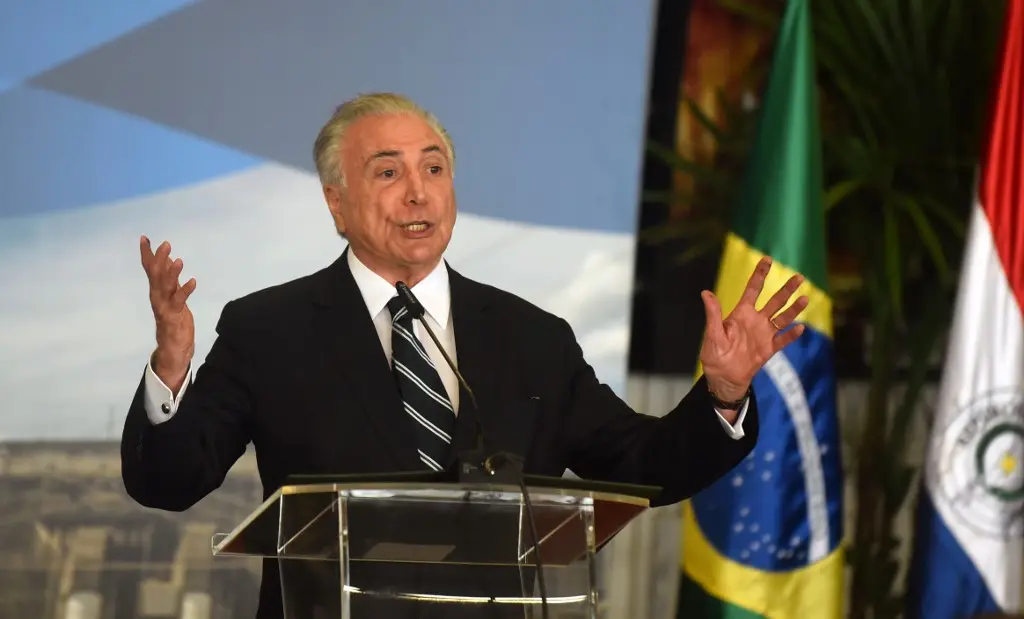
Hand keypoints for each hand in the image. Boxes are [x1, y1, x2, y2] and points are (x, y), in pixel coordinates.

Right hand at [140, 236, 196, 390]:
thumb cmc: (173, 320)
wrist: (172, 349)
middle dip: (160, 259)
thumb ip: (169, 279)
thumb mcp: (171, 296)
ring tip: (179, 260)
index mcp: (156, 291)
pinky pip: (180, 301)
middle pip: (157, 275)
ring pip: (167, 287)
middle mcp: (157, 297)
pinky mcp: (175, 316)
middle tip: (166, 244)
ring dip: (172, 273)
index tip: (144, 238)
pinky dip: (185, 290)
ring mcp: (165, 307)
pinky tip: (193, 281)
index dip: (147, 254)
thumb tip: (169, 260)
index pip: (150, 269)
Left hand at [699, 256, 807, 403]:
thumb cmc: (714, 355)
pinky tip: (801, 328)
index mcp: (741, 313)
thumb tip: (705, 293)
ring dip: (794, 309)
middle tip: (799, 277)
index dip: (760, 274)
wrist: (723, 377)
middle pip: (775, 301)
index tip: (768, 259)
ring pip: (783, 318)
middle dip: (786, 289)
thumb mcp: (712, 333)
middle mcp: (756, 320)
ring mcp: (764, 334)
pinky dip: (792, 335)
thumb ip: (713, 314)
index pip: (753, 289)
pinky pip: (783, 340)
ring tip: (805, 298)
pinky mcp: (769, 349)